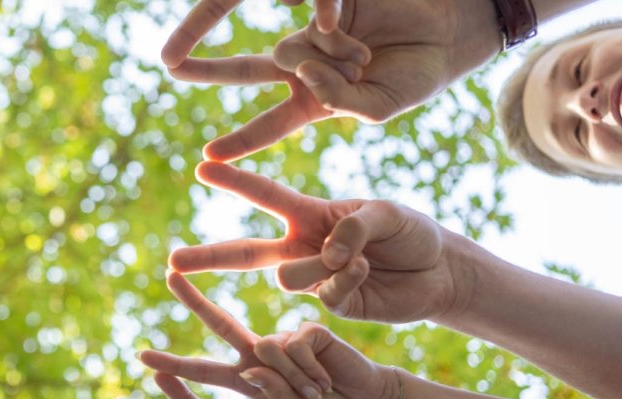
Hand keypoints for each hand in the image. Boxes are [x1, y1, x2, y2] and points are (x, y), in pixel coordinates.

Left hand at [141, 272, 394, 398]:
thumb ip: (268, 394)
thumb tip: (251, 369)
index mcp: (248, 373)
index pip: (204, 370)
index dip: (175, 367)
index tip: (144, 358)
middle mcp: (262, 351)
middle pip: (221, 323)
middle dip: (195, 299)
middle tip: (170, 275)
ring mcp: (286, 339)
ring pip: (266, 352)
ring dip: (291, 383)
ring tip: (314, 393)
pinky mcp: (310, 331)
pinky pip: (294, 347)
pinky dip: (307, 370)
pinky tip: (324, 378)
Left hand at [163, 0, 500, 161]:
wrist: (453, 30)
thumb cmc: (420, 74)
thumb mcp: (381, 106)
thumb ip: (341, 103)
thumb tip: (303, 78)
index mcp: (316, 101)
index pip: (270, 124)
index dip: (241, 141)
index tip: (207, 159)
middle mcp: (307, 65)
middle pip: (247, 70)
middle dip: (210, 69)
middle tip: (168, 64)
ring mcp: (313, 32)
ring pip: (289, 51)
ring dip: (325, 64)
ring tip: (362, 60)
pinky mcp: (326, 3)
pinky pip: (309, 21)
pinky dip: (325, 32)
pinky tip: (339, 32)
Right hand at [169, 162, 465, 323]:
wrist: (441, 271)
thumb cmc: (412, 232)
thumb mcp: (387, 213)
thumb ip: (353, 226)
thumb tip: (326, 254)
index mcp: (310, 212)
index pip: (264, 194)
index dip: (233, 180)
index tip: (202, 166)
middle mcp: (303, 245)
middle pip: (245, 253)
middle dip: (208, 258)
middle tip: (172, 264)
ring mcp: (316, 278)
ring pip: (290, 277)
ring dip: (320, 267)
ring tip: (356, 259)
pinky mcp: (333, 305)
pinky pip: (324, 295)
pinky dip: (347, 280)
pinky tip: (366, 272)